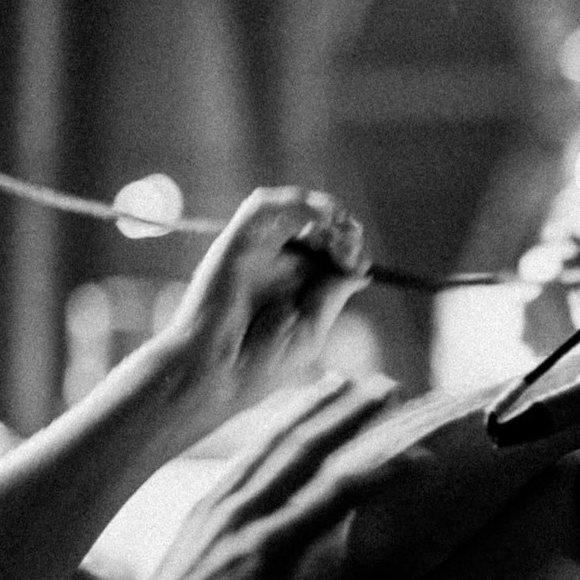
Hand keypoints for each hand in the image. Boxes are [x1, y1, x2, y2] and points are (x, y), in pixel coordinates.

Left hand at [95, 374, 417, 579]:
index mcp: (273, 549)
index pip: (339, 495)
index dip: (385, 473)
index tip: (425, 458)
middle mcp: (246, 515)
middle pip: (306, 450)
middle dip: (350, 413)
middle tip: (388, 385)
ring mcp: (221, 505)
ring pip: (272, 443)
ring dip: (310, 407)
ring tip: (342, 379)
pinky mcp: (205, 506)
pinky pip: (245, 455)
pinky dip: (274, 428)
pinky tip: (289, 415)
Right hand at [153, 187, 369, 424]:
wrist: (216, 375)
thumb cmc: (261, 362)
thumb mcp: (311, 327)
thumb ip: (332, 294)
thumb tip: (362, 269)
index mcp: (298, 283)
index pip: (333, 247)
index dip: (352, 247)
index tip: (358, 264)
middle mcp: (277, 262)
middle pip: (317, 223)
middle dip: (342, 228)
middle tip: (348, 248)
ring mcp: (256, 250)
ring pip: (291, 207)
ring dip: (321, 209)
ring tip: (336, 228)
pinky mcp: (236, 243)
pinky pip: (261, 208)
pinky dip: (292, 203)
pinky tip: (318, 217)